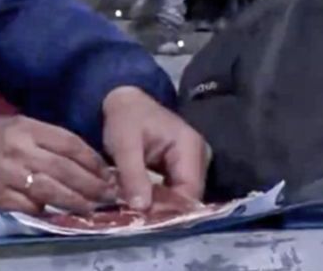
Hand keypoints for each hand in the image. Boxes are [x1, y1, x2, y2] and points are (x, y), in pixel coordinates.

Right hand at [0, 116, 115, 213]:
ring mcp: (10, 175)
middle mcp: (20, 150)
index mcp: (26, 128)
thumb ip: (47, 140)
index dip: (92, 159)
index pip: (69, 143)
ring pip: (52, 191)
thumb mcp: (18, 126)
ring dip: (76, 201)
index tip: (106, 171)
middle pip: (65, 169)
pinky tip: (60, 214)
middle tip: (107, 194)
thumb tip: (83, 161)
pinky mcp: (0, 196)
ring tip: (91, 207)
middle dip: (91, 184)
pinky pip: (31, 207)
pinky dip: (47, 211)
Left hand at [102, 87, 208, 209]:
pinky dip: (158, 199)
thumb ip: (133, 175)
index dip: (169, 209)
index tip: (144, 221)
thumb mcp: (124, 144)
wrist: (123, 100)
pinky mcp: (182, 169)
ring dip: (160, 207)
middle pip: (188, 196)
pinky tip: (141, 205)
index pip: (189, 191)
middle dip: (163, 210)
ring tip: (137, 215)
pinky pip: (174, 191)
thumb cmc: (125, 117)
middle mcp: (199, 157)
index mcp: (190, 147)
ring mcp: (193, 163)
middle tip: (137, 221)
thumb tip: (142, 209)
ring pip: (181, 196)